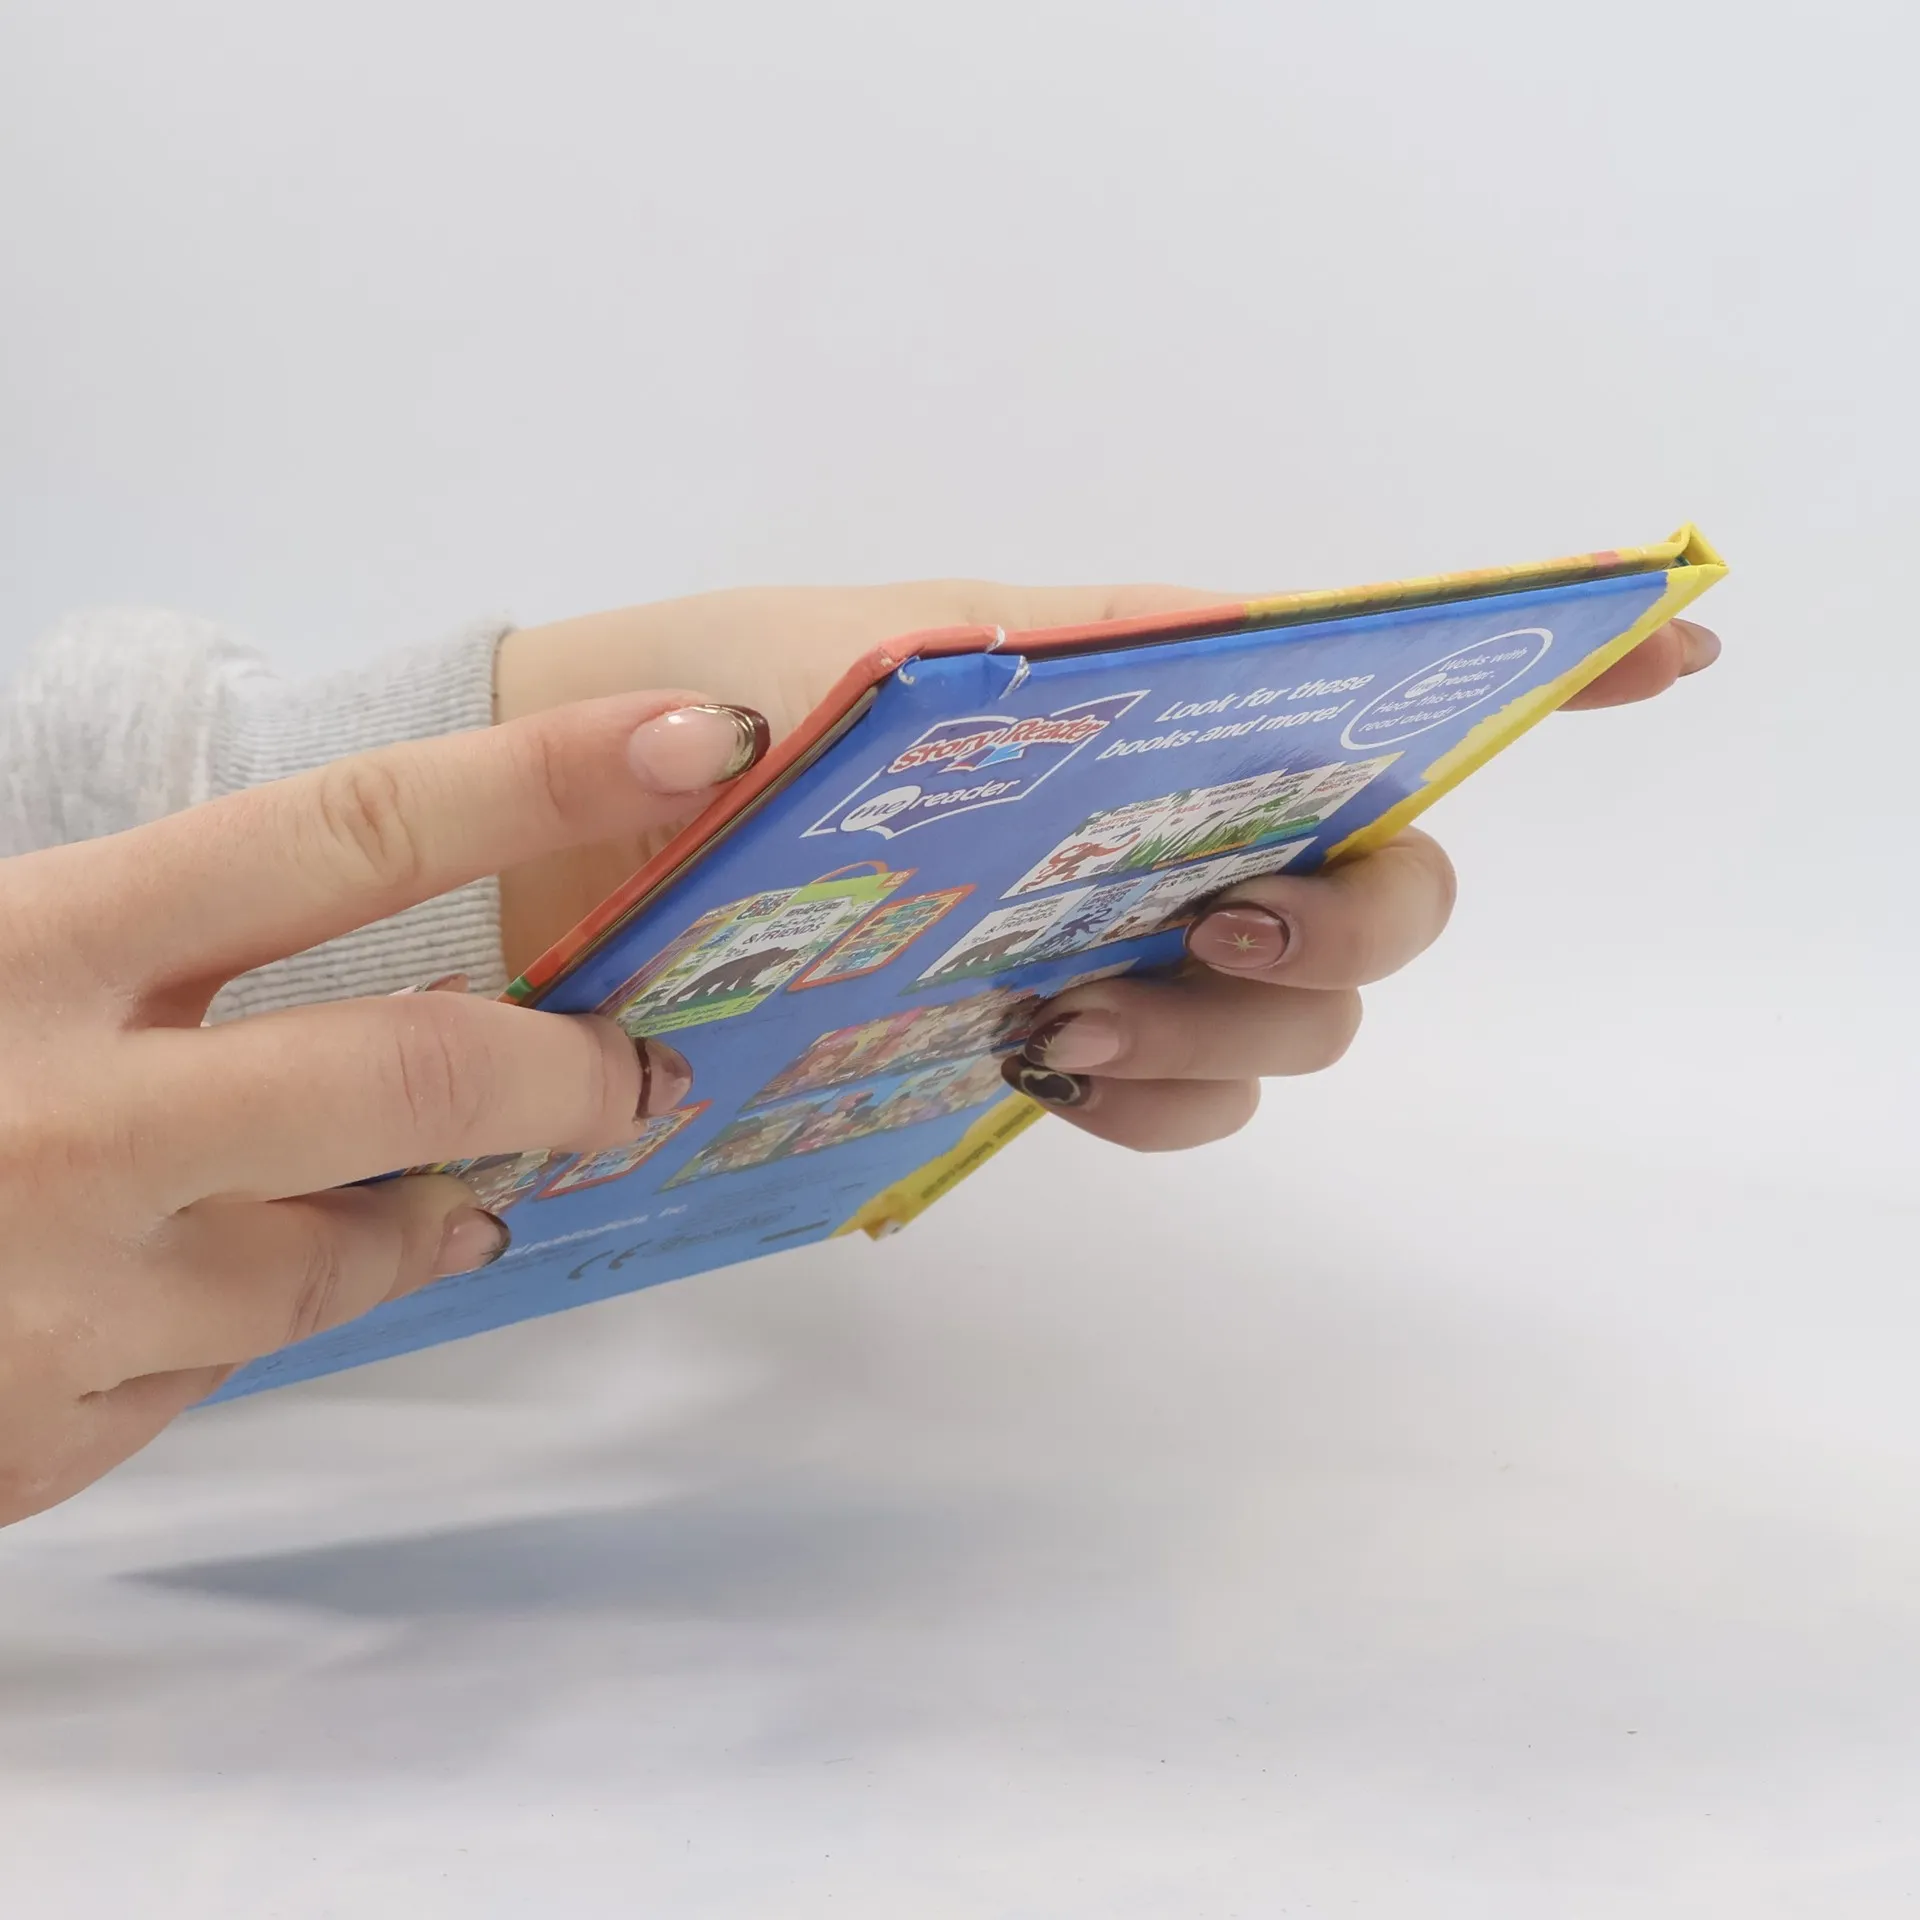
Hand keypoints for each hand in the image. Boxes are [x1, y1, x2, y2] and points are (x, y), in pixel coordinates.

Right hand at [0, 691, 768, 1525]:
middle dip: (568, 1075)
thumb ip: (131, 934)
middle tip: (641, 1074)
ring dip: (413, 1222)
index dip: (542, 780)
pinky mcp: (58, 1436)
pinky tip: (186, 1283)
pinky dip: (251, 1315)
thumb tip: (348, 886)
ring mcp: (72, 1301)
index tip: (693, 747)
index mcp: (27, 948)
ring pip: (349, 1259)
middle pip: (416, 1076)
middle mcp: (65, 1121)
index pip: (350, 830)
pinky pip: (229, 1365)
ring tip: (427, 1195)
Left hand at [497, 585, 1720, 1147]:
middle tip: (1207, 922)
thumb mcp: (885, 648)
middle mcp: (1174, 822)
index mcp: (1156, 702)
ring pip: (1299, 1018)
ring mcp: (1127, 944)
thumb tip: (1226, 636)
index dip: (1541, 668)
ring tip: (1060, 1021)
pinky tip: (1044, 1071)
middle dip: (1342, 918)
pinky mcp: (1064, 1047)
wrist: (582, 842)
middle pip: (1379, 887)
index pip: (1369, 681)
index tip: (1670, 648)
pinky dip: (1156, 1101)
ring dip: (1226, 1029)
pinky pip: (1189, 1100)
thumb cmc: (723, 708)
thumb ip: (1064, 650)